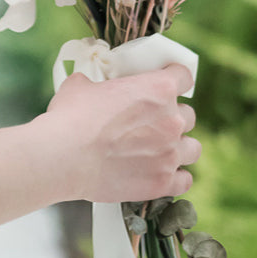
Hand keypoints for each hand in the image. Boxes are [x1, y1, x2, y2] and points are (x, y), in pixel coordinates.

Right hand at [41, 62, 200, 203]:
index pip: (183, 76)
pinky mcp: (162, 182)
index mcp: (158, 89)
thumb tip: (90, 85)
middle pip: (189, 115)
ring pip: (193, 148)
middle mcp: (171, 120)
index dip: (174, 77)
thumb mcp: (82, 85)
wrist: (63, 156)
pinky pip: (185, 180)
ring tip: (162, 150)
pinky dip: (176, 177)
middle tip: (153, 122)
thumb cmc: (71, 117)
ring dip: (180, 147)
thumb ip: (96, 83)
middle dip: (173, 117)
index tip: (167, 82)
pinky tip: (162, 173)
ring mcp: (170, 153)